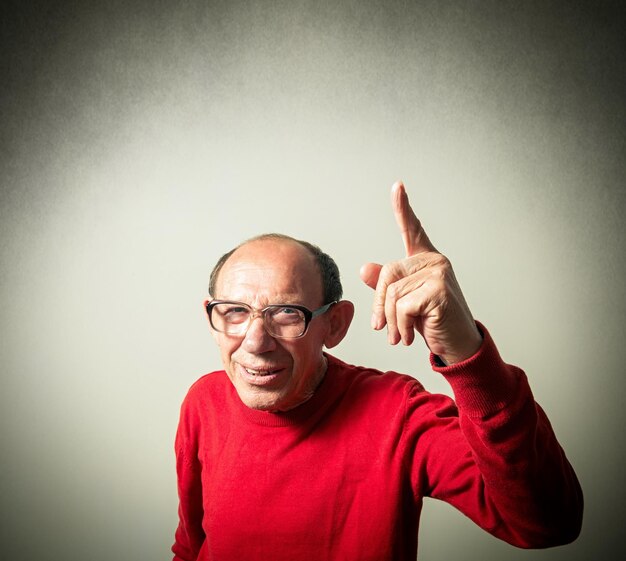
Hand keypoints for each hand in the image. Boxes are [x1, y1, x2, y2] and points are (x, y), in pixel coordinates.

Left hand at [359, 181, 481, 364]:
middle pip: (387, 275)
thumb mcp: (404, 303)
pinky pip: (402, 307)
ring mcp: (439, 273)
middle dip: (380, 306)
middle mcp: (434, 261)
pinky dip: (400, 326)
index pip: (413, 230)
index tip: (397, 185)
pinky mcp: (439, 290)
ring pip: (392, 294)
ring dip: (391, 321)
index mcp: (425, 260)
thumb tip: (364, 269)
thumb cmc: (432, 323)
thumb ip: (385, 285)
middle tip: (382, 329)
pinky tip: (408, 337)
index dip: (403, 208)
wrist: (457, 346)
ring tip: (399, 335)